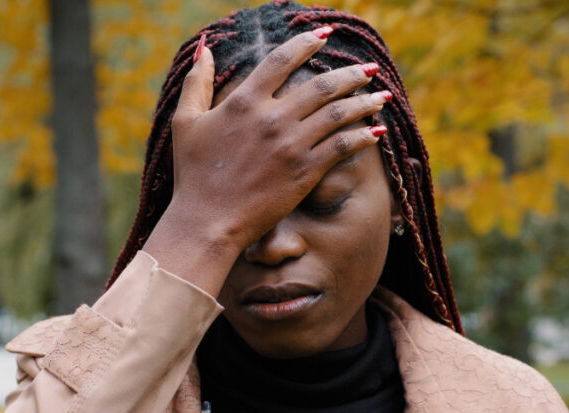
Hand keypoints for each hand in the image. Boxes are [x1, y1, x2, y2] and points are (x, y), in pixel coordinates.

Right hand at [143, 28, 387, 294]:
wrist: (206, 221)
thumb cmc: (192, 175)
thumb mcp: (186, 122)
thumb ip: (197, 83)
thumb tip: (205, 47)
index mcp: (244, 101)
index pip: (282, 60)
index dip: (307, 42)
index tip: (325, 35)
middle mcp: (272, 118)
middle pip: (322, 85)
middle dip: (351, 74)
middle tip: (369, 69)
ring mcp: (291, 145)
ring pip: (338, 114)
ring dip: (365, 101)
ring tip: (382, 96)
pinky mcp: (305, 172)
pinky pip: (342, 147)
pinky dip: (363, 136)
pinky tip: (377, 132)